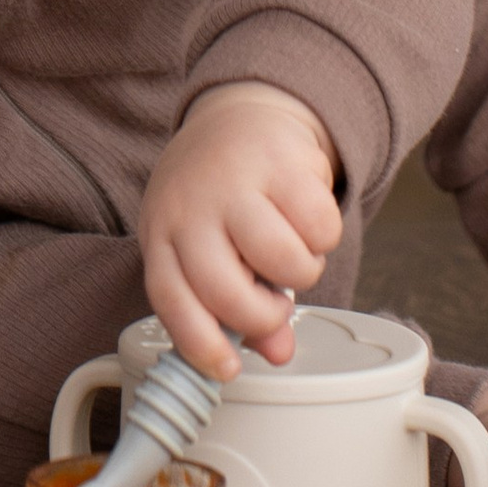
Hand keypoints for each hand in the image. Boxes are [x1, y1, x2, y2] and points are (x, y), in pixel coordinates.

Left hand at [138, 82, 343, 377]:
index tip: (226, 369)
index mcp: (162, 233)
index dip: (197, 341)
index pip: (169, 296)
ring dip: (301, 270)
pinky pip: (321, 226)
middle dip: (263, 313)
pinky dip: (325, 234)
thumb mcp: (212, 249)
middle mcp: (190, 206)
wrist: (239, 118)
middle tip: (275, 302)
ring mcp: (234, 181)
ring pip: (283, 260)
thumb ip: (243, 306)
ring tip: (290, 248)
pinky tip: (305, 216)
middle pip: (226, 290)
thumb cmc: (220, 197)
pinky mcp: (280, 161)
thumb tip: (278, 352)